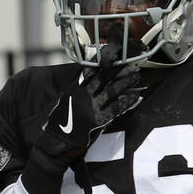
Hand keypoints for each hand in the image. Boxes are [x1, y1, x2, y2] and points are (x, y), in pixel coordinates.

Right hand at [33, 43, 143, 161]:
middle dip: (117, 69)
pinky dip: (126, 102)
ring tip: (136, 76)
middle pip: (104, 78)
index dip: (102, 62)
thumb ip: (77, 88)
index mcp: (75, 88)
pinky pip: (115, 109)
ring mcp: (92, 107)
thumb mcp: (66, 99)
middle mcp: (84, 95)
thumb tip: (88, 77)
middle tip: (129, 61)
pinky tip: (134, 96)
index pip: (91, 71)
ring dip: (125, 83)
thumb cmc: (60, 121)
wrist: (56, 140)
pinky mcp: (98, 120)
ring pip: (112, 91)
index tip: (112, 53)